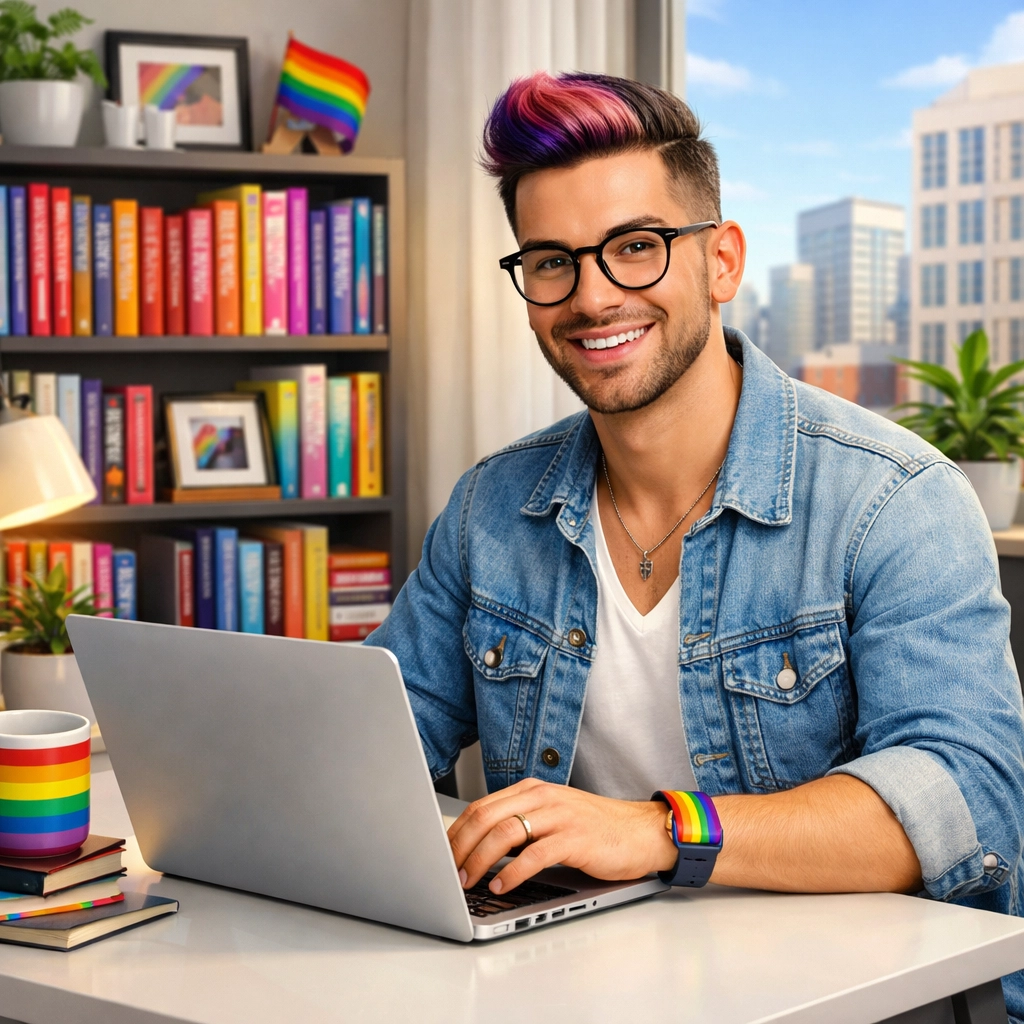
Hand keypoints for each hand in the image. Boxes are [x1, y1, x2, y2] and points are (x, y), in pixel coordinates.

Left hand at [447, 777, 677, 893]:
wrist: (640, 831)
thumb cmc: (595, 828)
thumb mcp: (552, 817)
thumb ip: (520, 824)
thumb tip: (478, 847)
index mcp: (532, 789)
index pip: (482, 806)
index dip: (456, 832)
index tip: (441, 854)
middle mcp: (542, 796)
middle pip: (487, 816)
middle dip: (460, 846)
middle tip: (446, 871)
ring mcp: (559, 815)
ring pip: (505, 832)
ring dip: (480, 859)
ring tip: (467, 881)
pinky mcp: (575, 838)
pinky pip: (535, 854)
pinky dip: (512, 872)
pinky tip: (501, 885)